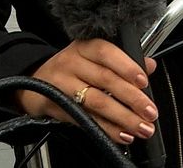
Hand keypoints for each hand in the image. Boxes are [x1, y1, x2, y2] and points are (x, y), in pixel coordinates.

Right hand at [16, 39, 157, 144]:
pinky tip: (121, 134)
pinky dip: (106, 129)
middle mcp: (71, 63)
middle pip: (105, 79)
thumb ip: (122, 61)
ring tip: (141, 127)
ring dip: (123, 117)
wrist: (32, 83)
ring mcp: (61, 85)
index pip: (106, 52)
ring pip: (96, 102)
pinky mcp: (56, 106)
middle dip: (132, 98)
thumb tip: (149, 65)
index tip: (144, 81)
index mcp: (84, 47)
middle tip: (150, 112)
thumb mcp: (92, 57)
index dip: (126, 66)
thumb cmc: (69, 69)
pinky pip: (85, 119)